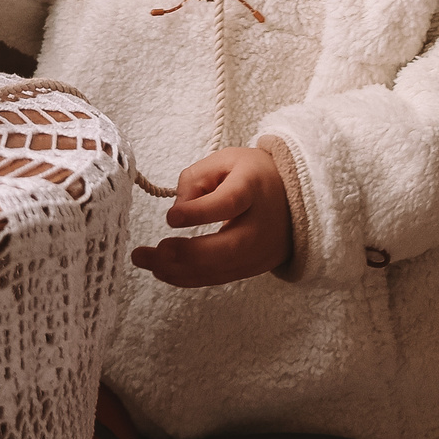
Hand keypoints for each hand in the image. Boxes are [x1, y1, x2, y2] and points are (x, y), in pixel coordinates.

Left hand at [130, 146, 290, 287]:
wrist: (293, 200)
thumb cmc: (252, 176)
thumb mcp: (225, 161)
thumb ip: (195, 180)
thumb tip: (177, 214)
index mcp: (253, 188)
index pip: (230, 202)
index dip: (200, 212)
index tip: (171, 218)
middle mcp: (261, 225)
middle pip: (228, 247)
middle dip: (188, 253)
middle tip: (156, 250)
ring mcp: (260, 252)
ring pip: (220, 269)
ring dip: (179, 270)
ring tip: (144, 260)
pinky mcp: (252, 268)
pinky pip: (218, 278)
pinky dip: (188, 277)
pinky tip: (162, 270)